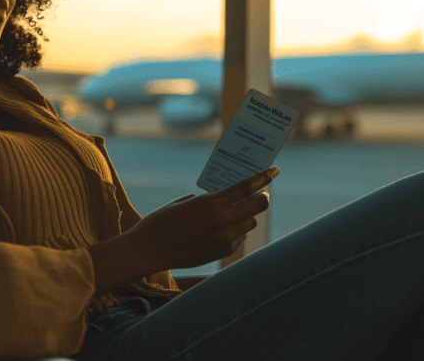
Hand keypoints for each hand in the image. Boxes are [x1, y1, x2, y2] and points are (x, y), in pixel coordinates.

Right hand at [126, 167, 279, 270]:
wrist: (149, 251)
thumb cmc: (162, 222)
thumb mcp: (184, 203)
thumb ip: (207, 200)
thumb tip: (224, 199)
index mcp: (210, 203)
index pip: (246, 188)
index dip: (263, 178)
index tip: (274, 171)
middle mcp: (222, 221)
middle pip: (257, 206)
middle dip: (262, 198)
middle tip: (261, 194)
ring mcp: (225, 238)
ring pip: (249, 223)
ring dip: (246, 215)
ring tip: (233, 213)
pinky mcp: (223, 252)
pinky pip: (238, 237)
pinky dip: (234, 231)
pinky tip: (218, 230)